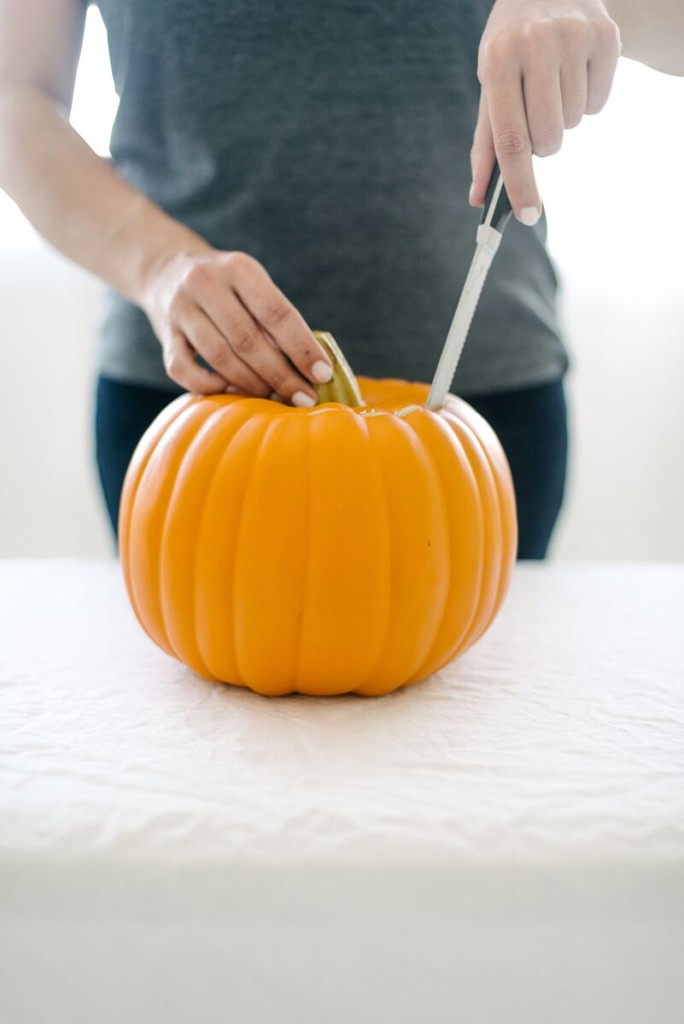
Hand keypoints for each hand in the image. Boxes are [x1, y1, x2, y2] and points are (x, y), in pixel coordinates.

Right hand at [142, 248, 332, 402]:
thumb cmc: (227, 288)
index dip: (302, 348)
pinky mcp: (163, 334)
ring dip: (251, 385)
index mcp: (239, 268)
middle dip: (281, 375)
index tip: (323, 375)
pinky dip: (210, 386)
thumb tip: (313, 369)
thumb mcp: (253, 286)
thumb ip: (277, 321)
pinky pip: (184, 371)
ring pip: (220, 357)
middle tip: (304, 398)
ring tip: (274, 399)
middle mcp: (206, 283)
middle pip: (248, 340)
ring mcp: (180, 309)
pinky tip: (231, 391)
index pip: (277, 313)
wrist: (166, 269)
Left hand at [470, 0, 621, 223]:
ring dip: (563, 117)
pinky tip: (575, 72)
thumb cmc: (511, 48)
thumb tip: (479, 197)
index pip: (510, 139)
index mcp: (497, 60)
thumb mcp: (490, 85)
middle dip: (543, 144)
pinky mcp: (606, 36)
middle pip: (548, 138)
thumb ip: (486, 143)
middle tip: (536, 114)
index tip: (528, 216)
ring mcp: (574, 36)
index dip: (519, 184)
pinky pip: (598, 104)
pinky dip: (587, 99)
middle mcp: (535, 44)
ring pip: (574, 122)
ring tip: (554, 83)